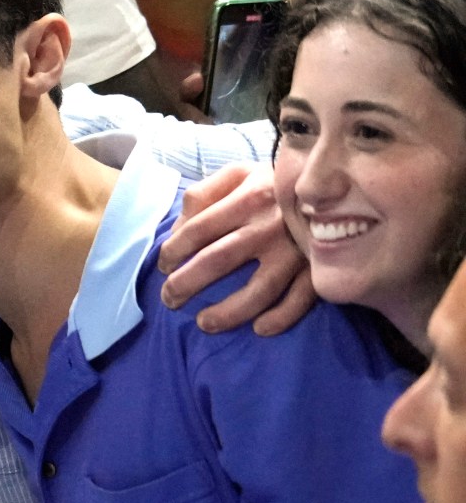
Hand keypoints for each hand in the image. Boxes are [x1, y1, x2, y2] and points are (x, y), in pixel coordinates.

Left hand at [154, 162, 316, 334]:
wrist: (339, 182)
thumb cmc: (273, 183)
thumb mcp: (238, 173)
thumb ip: (203, 194)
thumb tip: (178, 231)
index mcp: (248, 196)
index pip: (198, 229)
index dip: (173, 251)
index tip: (163, 266)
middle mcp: (272, 224)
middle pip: (219, 260)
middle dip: (186, 284)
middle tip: (169, 299)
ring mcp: (298, 249)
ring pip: (259, 289)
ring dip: (227, 311)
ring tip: (204, 323)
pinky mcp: (320, 267)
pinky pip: (302, 300)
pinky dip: (280, 317)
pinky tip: (259, 329)